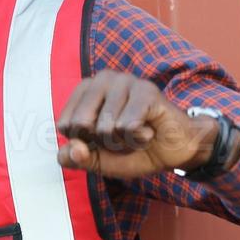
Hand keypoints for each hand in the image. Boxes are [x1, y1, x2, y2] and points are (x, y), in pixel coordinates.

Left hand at [55, 71, 230, 179]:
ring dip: (124, 142)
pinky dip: (138, 139)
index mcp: (86, 89)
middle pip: (81, 125)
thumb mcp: (99, 161)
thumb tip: (72, 150)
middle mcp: (103, 78)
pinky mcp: (147, 90)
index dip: (85, 143)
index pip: (65, 125)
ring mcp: (126, 80)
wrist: (174, 151)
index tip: (104, 139)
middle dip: (103, 143)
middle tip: (123, 136)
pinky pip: (127, 126)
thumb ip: (76, 158)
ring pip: (106, 128)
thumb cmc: (134, 149)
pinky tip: (149, 132)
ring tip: (138, 133)